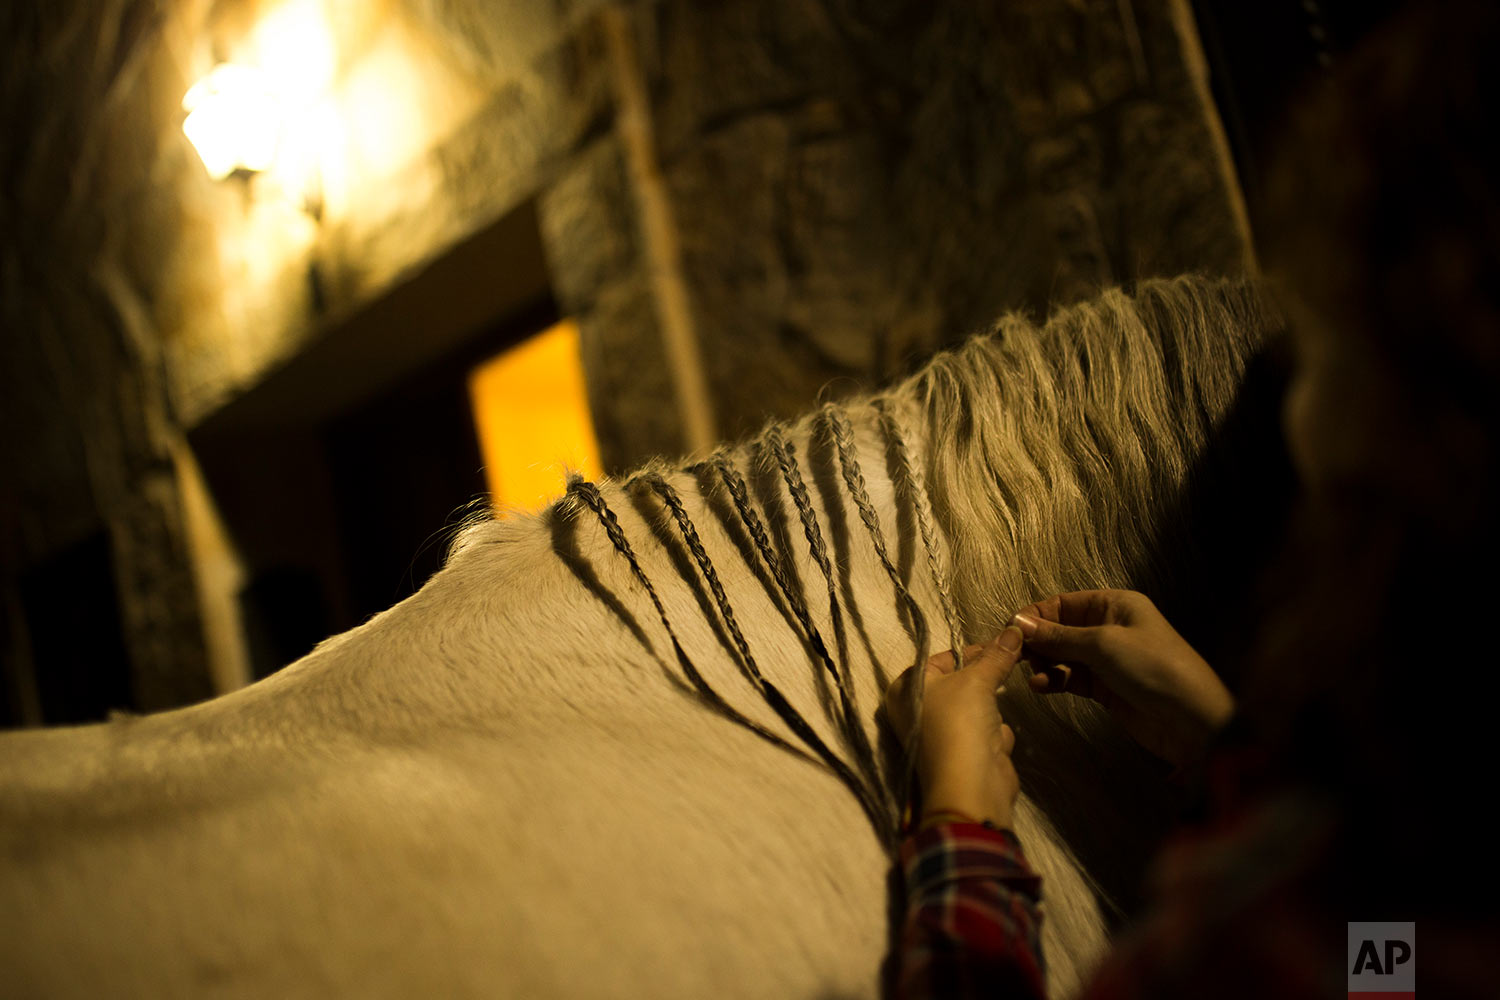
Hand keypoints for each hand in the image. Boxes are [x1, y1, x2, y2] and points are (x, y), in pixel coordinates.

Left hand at [884, 628, 1025, 828]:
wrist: (970, 786)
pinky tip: (994, 747)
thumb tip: (1014, 630)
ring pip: (977, 709)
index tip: (1002, 643)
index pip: (942, 658)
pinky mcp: (965, 754)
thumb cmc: (959, 722)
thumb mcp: (976, 680)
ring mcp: (942, 734)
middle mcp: (918, 710)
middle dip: (985, 683)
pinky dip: (994, 738)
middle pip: (961, 682)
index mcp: (907, 689)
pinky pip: (986, 734)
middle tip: (1006, 669)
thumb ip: (996, 655)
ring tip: (991, 720)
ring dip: (991, 714)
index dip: (972, 650)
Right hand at [1011, 590, 1233, 766]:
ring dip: (1045, 664)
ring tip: (1033, 675)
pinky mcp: (1105, 687)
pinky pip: (1072, 678)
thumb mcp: (1103, 645)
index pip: (1064, 603)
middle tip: (1017, 656)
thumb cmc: (1154, 667)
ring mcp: (1107, 659)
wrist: (1192, 719)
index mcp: (1115, 605)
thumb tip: (1019, 623)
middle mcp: (1110, 628)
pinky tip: (1042, 686)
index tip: (1011, 629)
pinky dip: (1056, 681)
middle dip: (1038, 641)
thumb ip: (1059, 636)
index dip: (1037, 614)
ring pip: (1063, 656)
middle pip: (1061, 629)